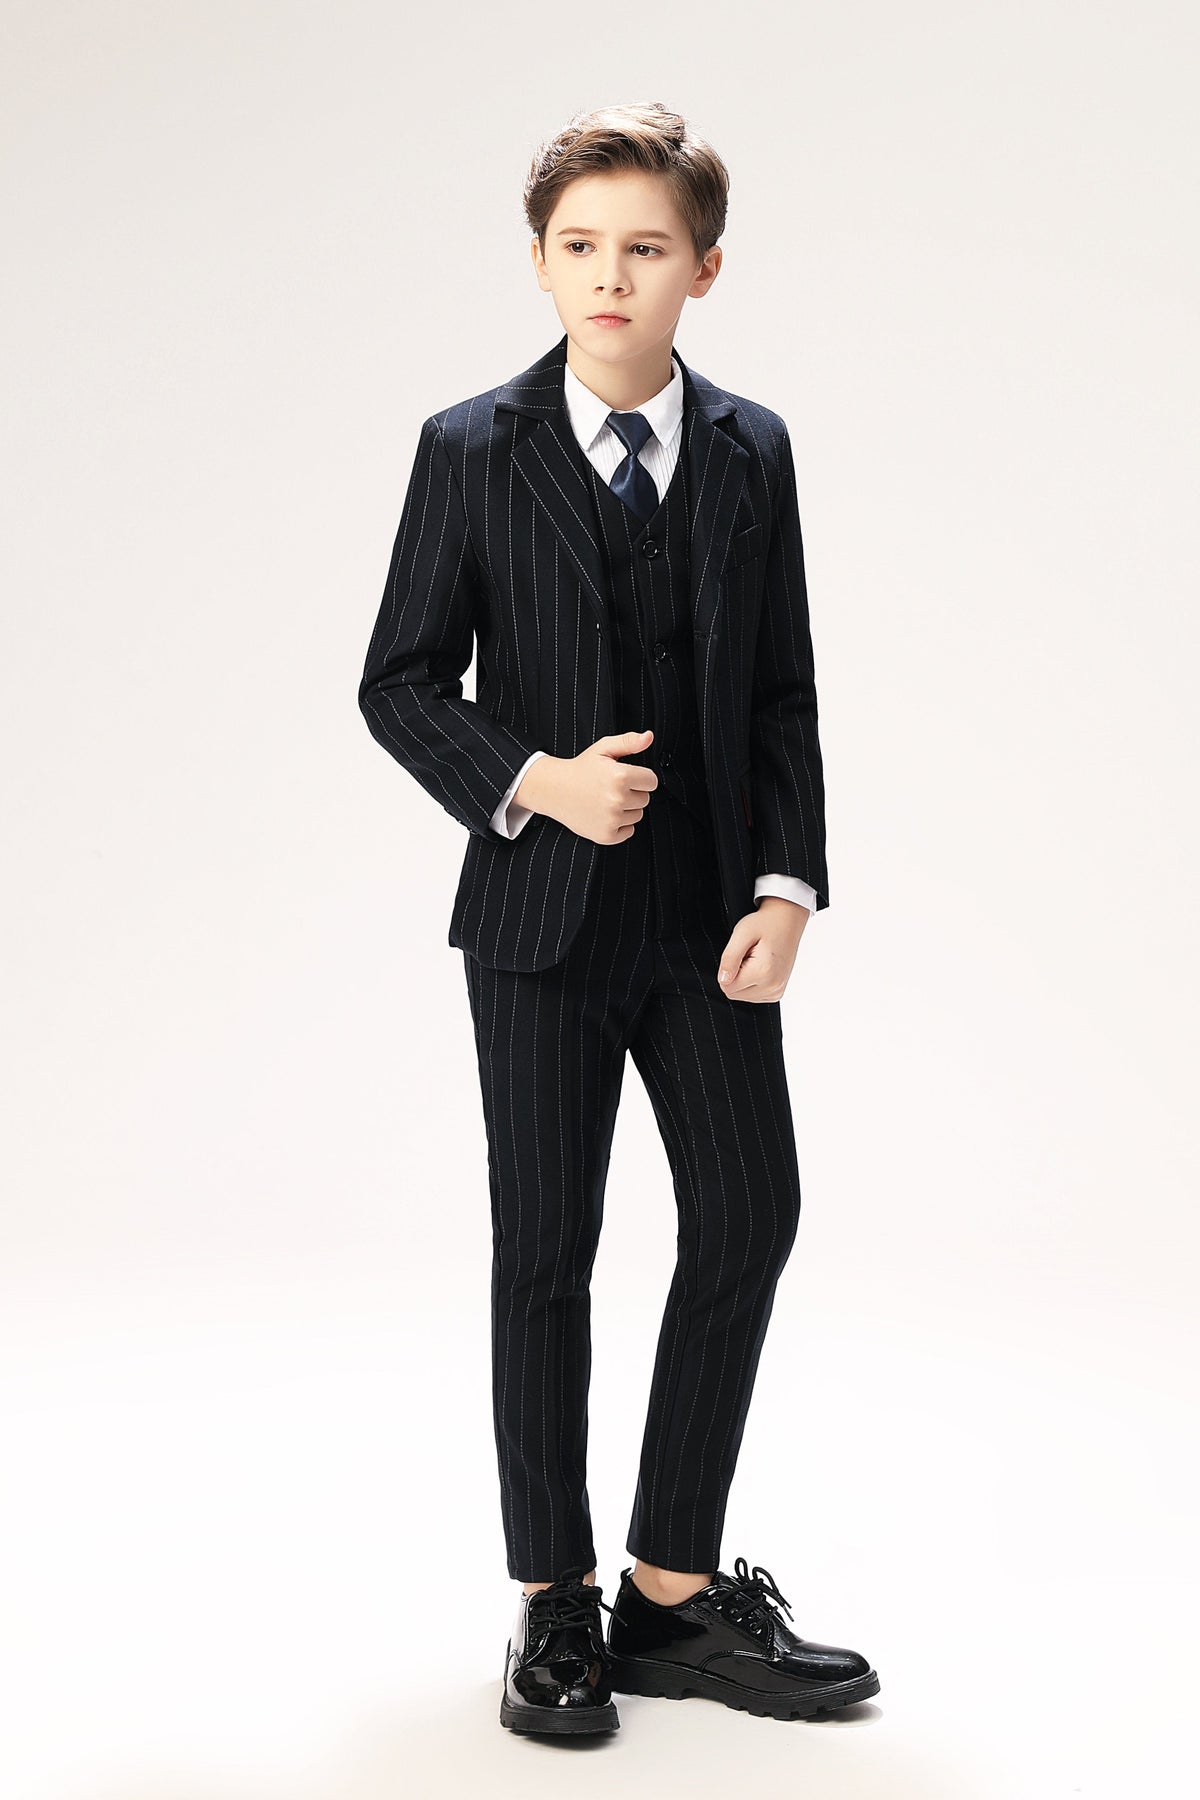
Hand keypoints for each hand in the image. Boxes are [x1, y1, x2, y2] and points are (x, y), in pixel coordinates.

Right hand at [514, 730, 658, 844]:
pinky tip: (605, 814)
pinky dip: (620, 825)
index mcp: (620, 776)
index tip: (626, 776)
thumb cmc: (581, 768)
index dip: (640, 777)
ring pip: (637, 815)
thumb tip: (649, 737)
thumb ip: (629, 741)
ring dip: (627, 809)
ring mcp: (611, 819)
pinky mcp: (606, 835)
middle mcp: (617, 799)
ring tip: (606, 800)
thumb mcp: (603, 748)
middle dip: (633, 793)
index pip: (652, 781)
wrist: (554, 789)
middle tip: (611, 788)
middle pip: (645, 799)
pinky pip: (629, 831)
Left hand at [717, 896, 808, 1001]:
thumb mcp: (742, 933)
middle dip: (735, 975)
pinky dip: (751, 983)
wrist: (787, 920)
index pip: (726, 986)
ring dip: (743, 979)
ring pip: (742, 996)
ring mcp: (777, 991)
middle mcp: (773, 986)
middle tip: (747, 955)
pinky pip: (753, 995)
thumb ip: (730, 958)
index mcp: (763, 972)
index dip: (727, 969)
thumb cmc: (766, 924)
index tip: (740, 954)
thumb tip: (723, 980)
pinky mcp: (777, 992)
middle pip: (734, 994)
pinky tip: (760, 966)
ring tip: (755, 959)